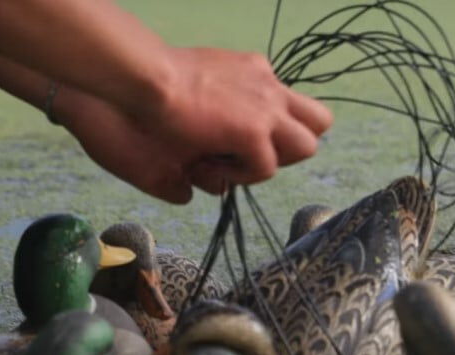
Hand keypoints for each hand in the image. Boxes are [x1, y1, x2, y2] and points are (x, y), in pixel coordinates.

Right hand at [56, 47, 332, 203]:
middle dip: (289, 144)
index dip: (271, 128)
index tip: (234, 138)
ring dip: (274, 161)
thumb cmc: (142, 89)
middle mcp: (266, 84)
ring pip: (307, 145)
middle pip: (318, 120)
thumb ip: (202, 133)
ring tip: (235, 163)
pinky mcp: (252, 131)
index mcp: (251, 71)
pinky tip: (212, 165)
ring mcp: (264, 107)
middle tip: (249, 154)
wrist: (136, 79)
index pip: (286, 102)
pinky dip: (243, 175)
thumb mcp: (182, 106)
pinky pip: (267, 167)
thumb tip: (194, 184)